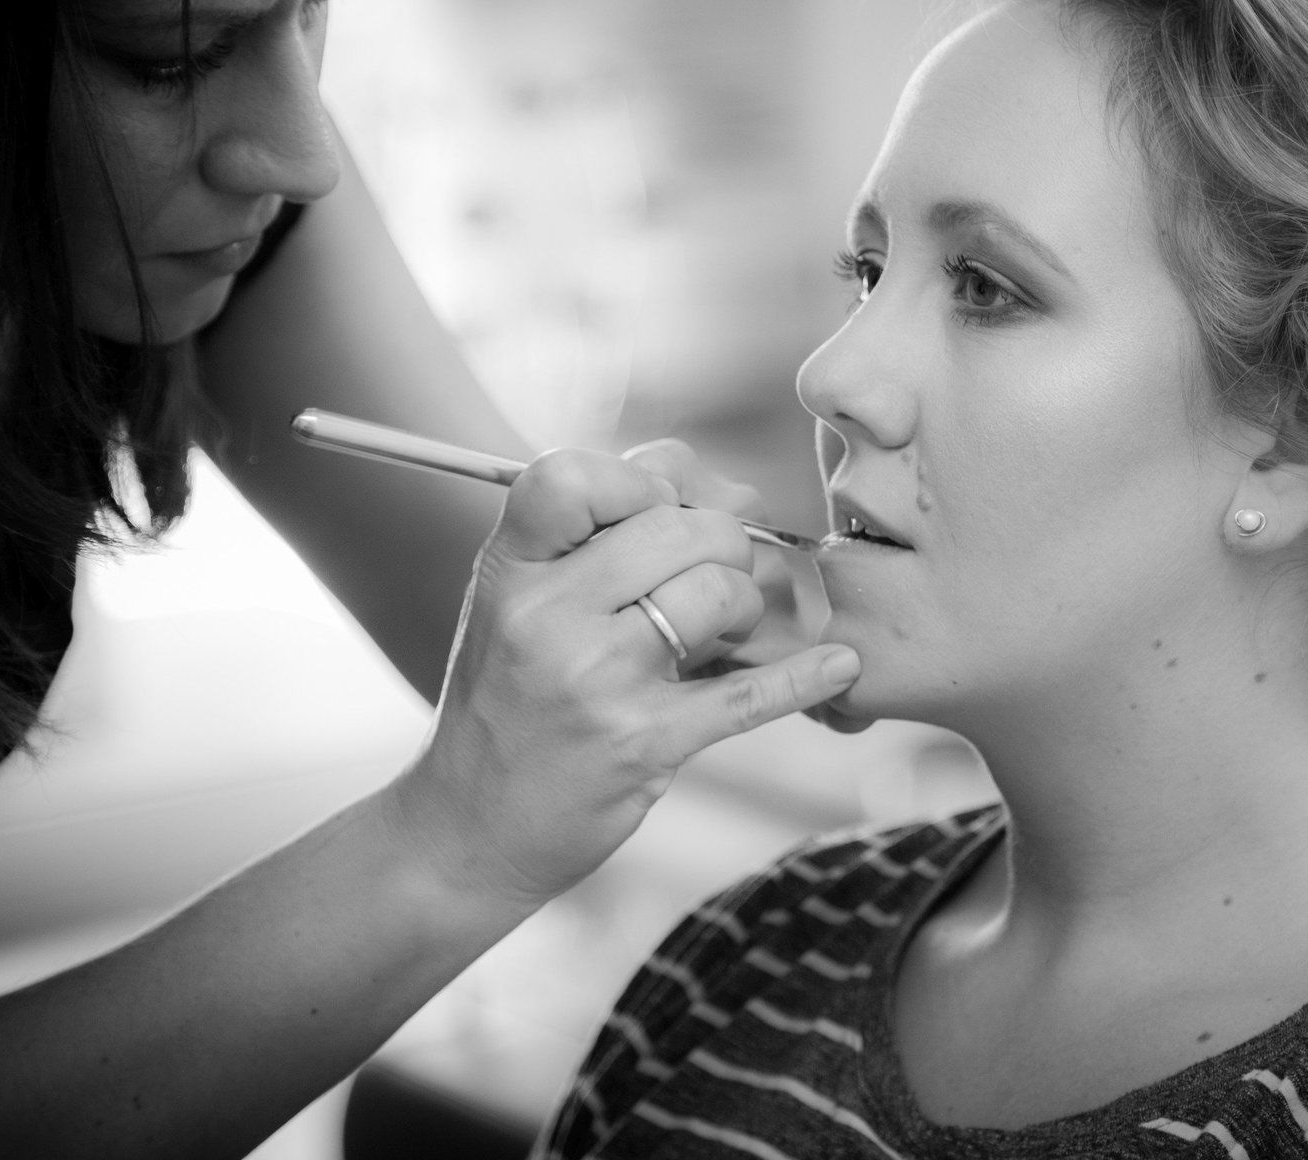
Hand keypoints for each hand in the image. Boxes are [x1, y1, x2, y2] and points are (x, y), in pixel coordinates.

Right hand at [384, 448, 861, 912]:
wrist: (466, 832)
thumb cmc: (510, 703)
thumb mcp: (518, 607)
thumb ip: (601, 540)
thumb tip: (735, 491)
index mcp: (508, 570)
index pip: (571, 475)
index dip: (642, 478)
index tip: (669, 507)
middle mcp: (544, 617)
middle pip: (675, 526)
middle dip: (722, 542)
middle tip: (722, 574)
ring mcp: (593, 682)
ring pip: (716, 592)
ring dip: (747, 604)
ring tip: (730, 630)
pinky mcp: (641, 745)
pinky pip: (746, 695)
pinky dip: (804, 676)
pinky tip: (841, 664)